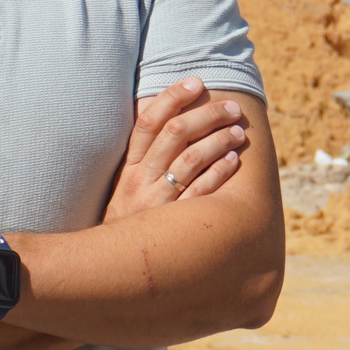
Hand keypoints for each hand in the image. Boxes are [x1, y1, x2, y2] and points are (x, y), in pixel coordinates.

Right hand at [105, 78, 252, 221]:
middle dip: (207, 115)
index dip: (172, 97)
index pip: (148, 122)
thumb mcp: (125, 187)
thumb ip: (145, 157)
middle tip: (231, 108)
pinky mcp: (173, 225)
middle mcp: (140, 181)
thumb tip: (173, 120)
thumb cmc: (129, 220)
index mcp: (128, 167)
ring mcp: (156, 202)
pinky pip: (200, 193)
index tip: (196, 82)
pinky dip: (218, 173)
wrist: (111, 266)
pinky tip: (233, 160)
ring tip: (238, 132)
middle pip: (175, 133)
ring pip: (191, 159)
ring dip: (219, 140)